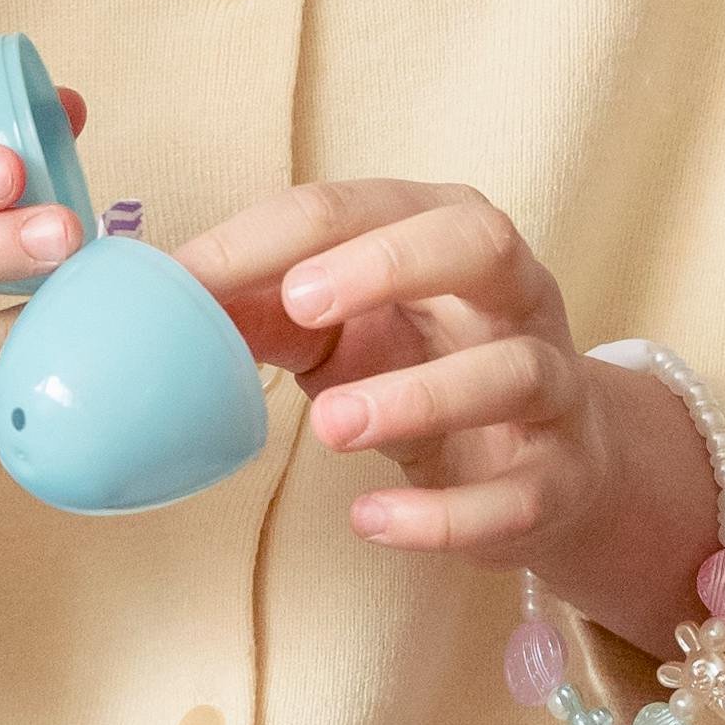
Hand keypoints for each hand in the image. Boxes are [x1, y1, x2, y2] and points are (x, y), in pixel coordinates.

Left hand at [179, 180, 717, 649]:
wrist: (546, 464)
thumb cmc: (423, 367)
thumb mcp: (341, 327)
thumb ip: (261, 308)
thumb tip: (163, 297)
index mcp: (450, 232)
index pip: (367, 204)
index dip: (277, 236)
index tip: (195, 275)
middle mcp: (516, 294)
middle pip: (481, 243)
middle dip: (389, 263)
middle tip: (299, 303)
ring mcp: (552, 384)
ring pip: (512, 370)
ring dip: (418, 397)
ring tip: (329, 429)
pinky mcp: (562, 476)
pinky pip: (518, 493)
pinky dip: (444, 513)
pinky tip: (372, 520)